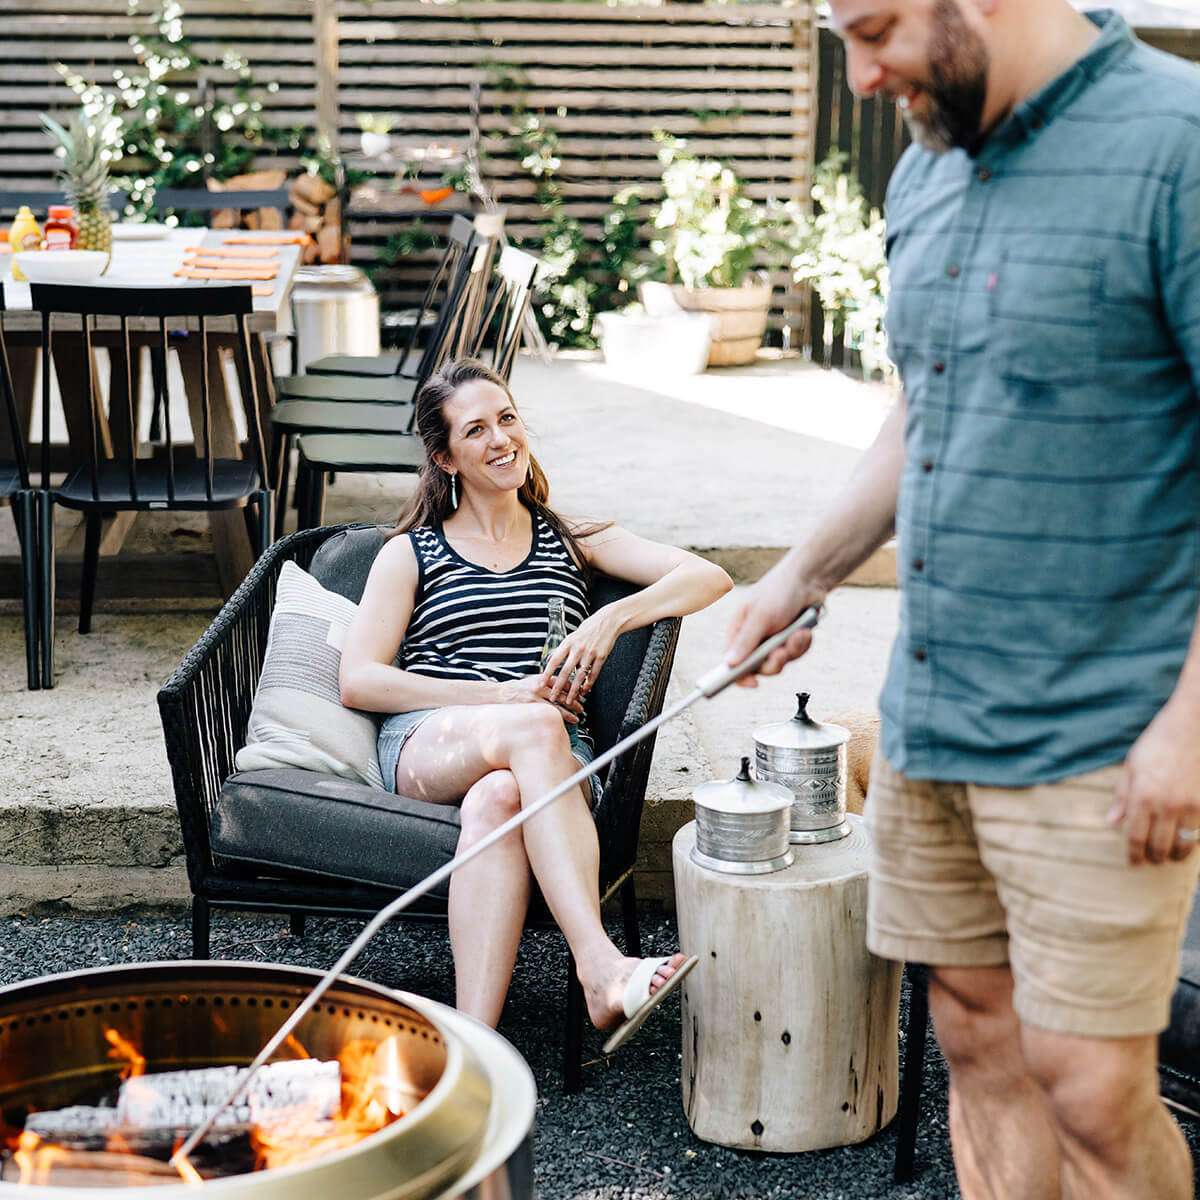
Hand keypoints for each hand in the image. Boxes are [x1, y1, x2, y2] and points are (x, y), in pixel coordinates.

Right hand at [498, 675, 584, 723]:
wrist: (499, 694)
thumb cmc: (515, 689)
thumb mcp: (530, 681)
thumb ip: (544, 682)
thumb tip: (557, 686)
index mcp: (541, 677)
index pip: (562, 681)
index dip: (573, 688)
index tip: (579, 693)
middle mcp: (541, 685)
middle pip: (563, 692)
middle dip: (574, 700)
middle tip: (581, 707)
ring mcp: (537, 695)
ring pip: (559, 703)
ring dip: (571, 710)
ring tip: (578, 716)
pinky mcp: (533, 705)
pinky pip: (551, 711)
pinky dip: (562, 717)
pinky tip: (568, 721)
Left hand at [541, 607, 623, 707]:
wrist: (608, 621)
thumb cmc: (588, 629)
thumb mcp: (571, 636)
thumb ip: (562, 649)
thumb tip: (549, 660)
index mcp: (568, 643)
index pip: (554, 660)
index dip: (547, 673)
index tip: (541, 683)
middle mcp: (578, 648)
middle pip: (565, 671)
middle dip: (558, 687)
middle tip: (553, 698)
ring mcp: (590, 653)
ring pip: (580, 676)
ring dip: (574, 690)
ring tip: (569, 700)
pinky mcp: (601, 656)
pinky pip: (594, 674)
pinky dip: (589, 684)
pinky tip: (584, 691)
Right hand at [723, 558, 822, 687]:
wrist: (809, 579)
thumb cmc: (779, 591)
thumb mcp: (760, 616)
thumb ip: (746, 641)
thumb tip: (729, 663)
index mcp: (738, 630)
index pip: (731, 661)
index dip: (738, 675)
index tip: (753, 683)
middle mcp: (753, 638)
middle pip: (758, 667)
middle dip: (774, 662)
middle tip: (782, 652)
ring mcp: (772, 641)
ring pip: (780, 662)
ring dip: (792, 650)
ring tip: (798, 632)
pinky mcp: (789, 641)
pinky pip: (794, 654)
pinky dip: (802, 644)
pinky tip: (804, 630)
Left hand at [1110, 697, 1199, 864]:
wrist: (1194, 726)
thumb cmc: (1159, 742)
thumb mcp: (1132, 765)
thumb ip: (1123, 796)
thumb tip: (1112, 821)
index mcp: (1143, 795)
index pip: (1134, 836)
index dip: (1132, 854)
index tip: (1132, 864)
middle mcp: (1167, 805)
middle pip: (1159, 845)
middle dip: (1153, 858)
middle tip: (1149, 861)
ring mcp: (1191, 806)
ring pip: (1183, 845)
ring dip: (1174, 855)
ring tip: (1167, 856)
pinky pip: (1199, 833)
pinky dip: (1192, 843)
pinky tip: (1185, 843)